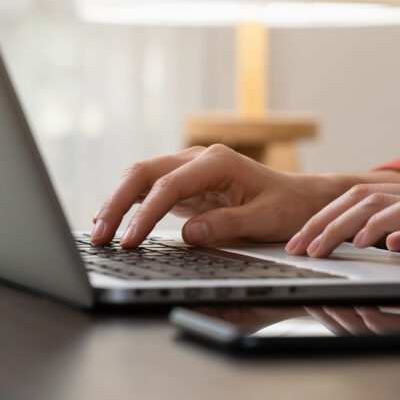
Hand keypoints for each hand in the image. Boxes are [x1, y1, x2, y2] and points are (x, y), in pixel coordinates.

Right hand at [91, 144, 340, 247]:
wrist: (301, 199)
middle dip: (117, 204)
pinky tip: (114, 223)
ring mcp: (189, 168)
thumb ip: (226, 224)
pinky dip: (129, 203)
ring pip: (140, 178)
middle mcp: (197, 159)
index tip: (130, 241)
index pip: (168, 186)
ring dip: (117, 203)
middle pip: (143, 173)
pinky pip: (149, 189)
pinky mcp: (185, 184)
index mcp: (216, 162)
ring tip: (99, 233)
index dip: (145, 214)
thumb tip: (189, 234)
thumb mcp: (264, 220)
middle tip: (100, 236)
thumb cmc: (287, 207)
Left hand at [284, 171, 399, 284]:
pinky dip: (371, 229)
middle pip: (357, 196)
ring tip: (310, 251)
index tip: (312, 239)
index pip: (370, 199)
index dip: (335, 218)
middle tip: (295, 246)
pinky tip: (355, 246)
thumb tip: (390, 244)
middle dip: (320, 222)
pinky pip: (398, 214)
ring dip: (333, 228)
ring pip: (369, 203)